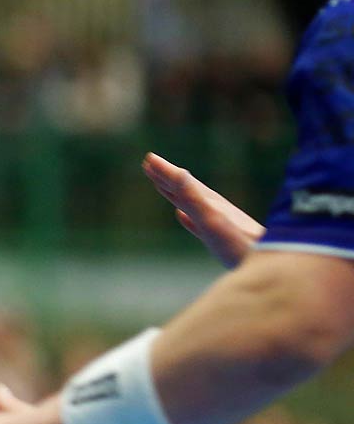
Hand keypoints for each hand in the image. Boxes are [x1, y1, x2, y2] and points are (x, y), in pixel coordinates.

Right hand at [143, 153, 262, 267]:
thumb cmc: (242, 247)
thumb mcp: (213, 221)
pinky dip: (187, 219)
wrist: (275, 265)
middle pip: (185, 189)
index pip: (182, 183)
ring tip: (161, 185)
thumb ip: (194, 199)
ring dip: (175, 193)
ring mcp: (218, 225)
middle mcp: (213, 210)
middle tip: (149, 163)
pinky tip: (182, 217)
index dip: (165, 172)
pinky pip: (197, 225)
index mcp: (209, 205)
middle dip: (167, 177)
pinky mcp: (221, 241)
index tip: (149, 158)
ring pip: (190, 204)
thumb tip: (179, 172)